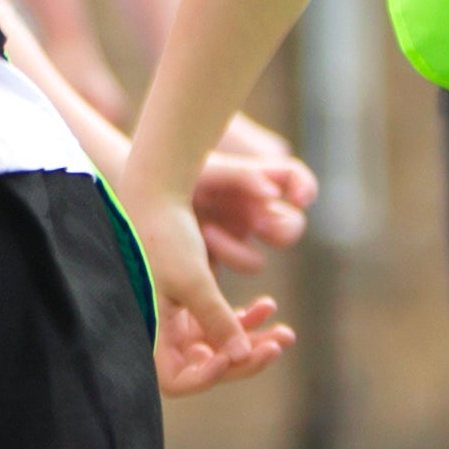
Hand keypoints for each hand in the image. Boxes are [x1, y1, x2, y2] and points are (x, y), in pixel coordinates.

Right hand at [125, 175, 292, 394]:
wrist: (156, 198)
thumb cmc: (165, 237)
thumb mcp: (194, 280)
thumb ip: (217, 320)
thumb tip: (242, 357)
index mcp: (151, 333)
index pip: (178, 381)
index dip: (207, 377)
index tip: (233, 358)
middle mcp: (163, 334)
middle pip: (208, 366)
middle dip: (246, 358)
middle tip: (278, 344)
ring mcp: (178, 322)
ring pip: (221, 346)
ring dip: (254, 340)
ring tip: (287, 333)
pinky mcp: (191, 305)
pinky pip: (223, 324)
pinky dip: (245, 318)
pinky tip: (268, 305)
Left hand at [192, 117, 317, 272]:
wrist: (144, 194)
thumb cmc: (180, 175)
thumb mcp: (211, 170)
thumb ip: (245, 178)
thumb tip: (276, 195)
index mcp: (255, 183)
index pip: (293, 179)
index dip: (304, 186)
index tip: (300, 197)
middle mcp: (251, 213)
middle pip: (287, 229)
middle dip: (278, 229)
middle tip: (259, 223)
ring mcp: (233, 240)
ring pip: (253, 261)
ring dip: (236, 252)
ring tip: (208, 233)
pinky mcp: (210, 264)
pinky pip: (222, 278)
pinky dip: (219, 269)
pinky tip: (201, 251)